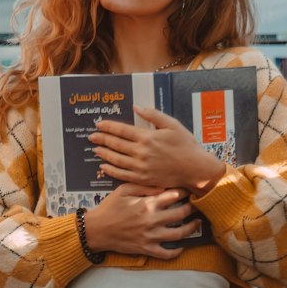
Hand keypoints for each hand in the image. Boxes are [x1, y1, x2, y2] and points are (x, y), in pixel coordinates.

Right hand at [83, 184, 202, 259]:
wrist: (96, 230)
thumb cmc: (109, 208)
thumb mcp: (123, 190)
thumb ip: (144, 186)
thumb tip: (163, 186)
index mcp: (147, 203)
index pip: (174, 195)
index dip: (185, 192)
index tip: (190, 190)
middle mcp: (152, 220)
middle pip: (181, 213)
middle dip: (192, 208)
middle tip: (197, 205)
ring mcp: (150, 236)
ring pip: (179, 234)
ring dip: (192, 228)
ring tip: (197, 223)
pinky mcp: (147, 249)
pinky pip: (167, 254)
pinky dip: (177, 251)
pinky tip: (182, 246)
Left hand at [90, 105, 225, 194]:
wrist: (195, 169)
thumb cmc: (186, 145)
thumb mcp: (172, 124)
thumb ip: (153, 115)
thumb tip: (136, 107)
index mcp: (147, 137)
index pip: (121, 130)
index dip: (108, 126)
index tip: (99, 124)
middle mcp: (141, 153)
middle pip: (115, 144)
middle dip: (102, 139)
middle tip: (91, 136)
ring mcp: (141, 168)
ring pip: (116, 160)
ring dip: (104, 154)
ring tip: (95, 149)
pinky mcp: (143, 179)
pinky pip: (122, 175)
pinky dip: (111, 170)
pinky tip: (104, 166)